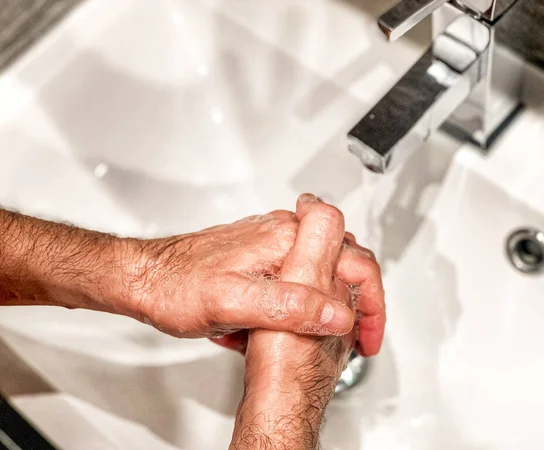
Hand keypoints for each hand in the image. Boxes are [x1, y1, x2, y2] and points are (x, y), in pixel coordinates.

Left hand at [124, 208, 354, 338]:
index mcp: (285, 239)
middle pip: (341, 266)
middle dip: (351, 305)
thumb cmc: (175, 286)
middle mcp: (282, 235)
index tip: (368, 331)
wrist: (143, 278)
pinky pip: (293, 280)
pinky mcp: (258, 258)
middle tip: (352, 339)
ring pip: (317, 276)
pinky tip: (273, 328)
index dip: (371, 297)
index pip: (354, 258)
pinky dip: (294, 306)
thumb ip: (288, 306)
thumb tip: (338, 313)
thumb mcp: (231, 303)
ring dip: (320, 308)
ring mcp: (270, 245)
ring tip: (307, 338)